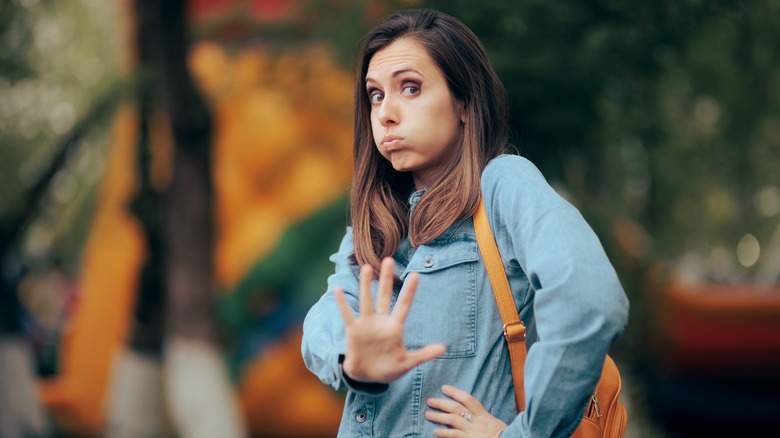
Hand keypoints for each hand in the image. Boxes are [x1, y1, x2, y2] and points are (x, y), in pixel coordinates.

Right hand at [335, 257, 445, 383]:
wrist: (367, 377)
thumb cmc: (389, 368)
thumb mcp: (407, 362)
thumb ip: (424, 355)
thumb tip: (444, 348)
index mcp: (395, 327)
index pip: (404, 305)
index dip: (409, 291)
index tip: (416, 274)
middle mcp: (381, 321)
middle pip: (384, 296)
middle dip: (386, 279)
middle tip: (389, 259)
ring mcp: (366, 324)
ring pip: (366, 300)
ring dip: (366, 285)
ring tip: (366, 268)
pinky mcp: (353, 330)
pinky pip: (347, 314)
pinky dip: (342, 303)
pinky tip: (337, 290)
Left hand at [425, 385, 507, 437]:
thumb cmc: (503, 435)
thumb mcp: (494, 423)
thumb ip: (482, 417)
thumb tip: (468, 412)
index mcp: (484, 415)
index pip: (468, 399)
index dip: (455, 392)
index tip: (444, 387)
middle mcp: (477, 422)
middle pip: (456, 408)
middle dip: (442, 403)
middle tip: (430, 400)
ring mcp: (472, 432)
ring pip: (452, 420)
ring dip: (438, 417)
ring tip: (428, 414)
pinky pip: (454, 436)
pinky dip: (444, 433)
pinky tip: (436, 432)